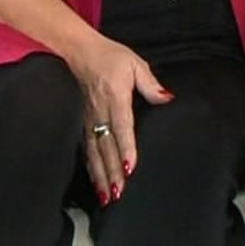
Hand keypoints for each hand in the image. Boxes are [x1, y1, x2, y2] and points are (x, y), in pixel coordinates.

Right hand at [65, 37, 170, 204]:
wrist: (77, 50)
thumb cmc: (108, 56)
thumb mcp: (134, 63)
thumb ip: (150, 84)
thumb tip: (167, 98)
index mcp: (115, 96)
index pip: (121, 126)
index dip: (126, 148)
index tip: (130, 167)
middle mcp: (100, 111)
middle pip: (106, 146)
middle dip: (112, 171)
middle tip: (119, 193)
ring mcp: (88, 118)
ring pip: (94, 152)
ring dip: (100, 175)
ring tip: (107, 196)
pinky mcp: (81, 122)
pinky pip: (85, 148)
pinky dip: (90, 167)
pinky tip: (96, 182)